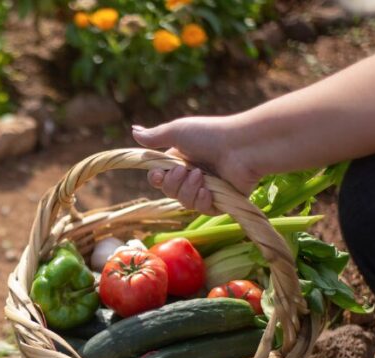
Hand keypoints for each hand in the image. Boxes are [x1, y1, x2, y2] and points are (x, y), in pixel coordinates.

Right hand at [131, 116, 259, 214]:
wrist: (241, 147)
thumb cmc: (210, 135)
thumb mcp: (177, 131)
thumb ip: (155, 136)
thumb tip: (133, 130)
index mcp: (181, 160)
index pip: (160, 177)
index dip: (156, 179)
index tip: (158, 175)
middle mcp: (193, 175)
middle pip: (169, 192)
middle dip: (173, 184)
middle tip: (185, 171)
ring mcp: (207, 189)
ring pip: (184, 202)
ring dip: (188, 190)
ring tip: (201, 176)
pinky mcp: (221, 201)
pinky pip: (202, 209)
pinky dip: (202, 201)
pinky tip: (208, 192)